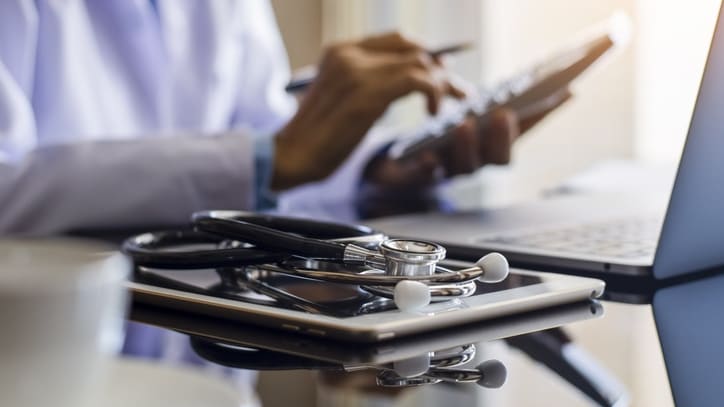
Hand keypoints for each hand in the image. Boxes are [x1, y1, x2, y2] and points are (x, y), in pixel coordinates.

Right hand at [271, 32, 465, 189]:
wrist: (291, 156)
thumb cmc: (317, 137)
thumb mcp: (342, 98)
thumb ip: (370, 82)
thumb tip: (411, 76)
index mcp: (340, 51)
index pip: (397, 39)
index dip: (426, 53)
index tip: (444, 71)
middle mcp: (349, 54)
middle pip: (413, 47)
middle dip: (441, 68)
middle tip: (459, 91)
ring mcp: (357, 71)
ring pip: (419, 63)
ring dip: (442, 83)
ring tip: (447, 105)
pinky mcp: (368, 94)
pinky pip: (417, 81)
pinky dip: (433, 94)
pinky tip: (430, 113)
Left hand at [363, 89, 571, 187]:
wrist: (395, 160)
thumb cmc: (435, 133)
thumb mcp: (456, 109)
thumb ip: (473, 96)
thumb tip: (494, 72)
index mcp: (491, 143)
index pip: (524, 130)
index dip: (544, 116)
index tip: (564, 93)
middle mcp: (476, 160)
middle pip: (500, 158)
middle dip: (504, 137)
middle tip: (504, 115)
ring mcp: (451, 171)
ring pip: (466, 167)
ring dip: (468, 146)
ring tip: (463, 125)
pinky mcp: (422, 176)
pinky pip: (427, 176)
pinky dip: (428, 167)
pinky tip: (428, 156)